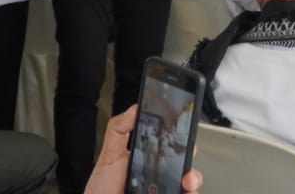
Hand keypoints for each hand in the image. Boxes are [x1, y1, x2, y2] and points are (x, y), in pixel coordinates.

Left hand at [85, 106, 202, 193]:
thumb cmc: (100, 191)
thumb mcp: (108, 157)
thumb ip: (119, 130)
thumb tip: (135, 109)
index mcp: (147, 160)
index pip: (170, 145)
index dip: (181, 137)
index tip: (184, 132)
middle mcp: (159, 176)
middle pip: (185, 162)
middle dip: (191, 155)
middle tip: (187, 154)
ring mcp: (164, 190)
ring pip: (190, 182)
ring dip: (194, 178)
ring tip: (186, 180)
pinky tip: (185, 192)